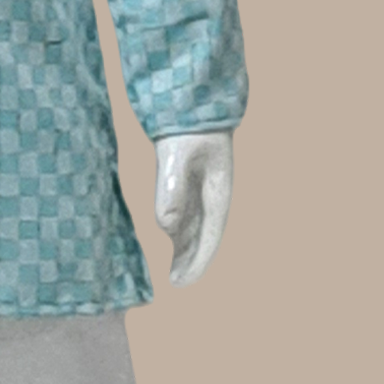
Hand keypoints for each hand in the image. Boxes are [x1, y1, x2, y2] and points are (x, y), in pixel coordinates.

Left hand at [154, 131, 233, 286]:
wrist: (192, 100)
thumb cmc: (188, 127)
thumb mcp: (177, 154)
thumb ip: (171, 188)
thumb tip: (165, 226)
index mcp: (218, 192)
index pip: (210, 237)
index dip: (198, 262)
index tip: (183, 282)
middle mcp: (213, 195)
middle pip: (204, 236)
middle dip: (192, 262)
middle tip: (176, 283)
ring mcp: (203, 188)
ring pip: (196, 226)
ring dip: (186, 249)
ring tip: (174, 272)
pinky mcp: (191, 180)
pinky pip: (187, 212)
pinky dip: (179, 230)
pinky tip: (170, 238)